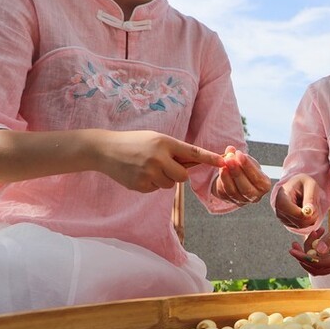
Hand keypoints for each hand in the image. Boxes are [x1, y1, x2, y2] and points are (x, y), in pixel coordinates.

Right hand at [98, 131, 223, 191]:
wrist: (106, 150)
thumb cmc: (135, 142)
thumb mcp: (156, 139)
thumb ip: (174, 150)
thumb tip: (196, 163)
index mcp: (164, 143)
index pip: (193, 152)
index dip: (209, 158)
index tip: (224, 161)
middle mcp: (158, 158)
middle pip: (183, 176)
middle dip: (177, 173)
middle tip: (164, 165)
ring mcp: (148, 173)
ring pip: (170, 185)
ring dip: (163, 179)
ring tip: (147, 167)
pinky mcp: (140, 185)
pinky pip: (156, 190)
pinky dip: (151, 184)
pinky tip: (139, 173)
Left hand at [211, 146, 271, 205]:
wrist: (237, 178)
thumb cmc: (246, 168)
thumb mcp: (246, 160)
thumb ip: (239, 155)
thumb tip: (230, 149)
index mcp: (264, 185)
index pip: (257, 178)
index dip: (248, 166)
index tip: (239, 154)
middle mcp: (255, 196)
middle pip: (246, 188)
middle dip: (237, 173)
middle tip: (229, 159)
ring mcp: (242, 201)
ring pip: (234, 192)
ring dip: (227, 177)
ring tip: (223, 164)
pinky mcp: (230, 201)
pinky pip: (225, 193)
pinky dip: (222, 181)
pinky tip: (221, 170)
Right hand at [273, 174, 324, 228]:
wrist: (297, 185)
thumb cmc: (303, 183)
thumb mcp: (310, 185)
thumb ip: (310, 197)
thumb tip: (310, 211)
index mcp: (282, 197)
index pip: (293, 213)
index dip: (306, 215)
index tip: (315, 210)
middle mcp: (279, 209)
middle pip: (298, 222)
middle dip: (311, 218)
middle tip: (316, 209)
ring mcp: (281, 217)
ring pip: (300, 226)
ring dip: (310, 219)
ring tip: (311, 208)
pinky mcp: (286, 222)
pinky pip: (300, 227)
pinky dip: (307, 221)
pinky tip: (306, 212)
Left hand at [289, 204, 329, 275]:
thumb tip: (318, 251)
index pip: (321, 263)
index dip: (305, 258)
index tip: (293, 250)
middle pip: (318, 268)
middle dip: (303, 258)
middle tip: (294, 245)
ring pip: (319, 264)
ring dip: (310, 252)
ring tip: (313, 232)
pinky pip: (323, 258)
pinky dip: (316, 249)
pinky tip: (317, 234)